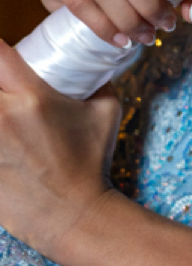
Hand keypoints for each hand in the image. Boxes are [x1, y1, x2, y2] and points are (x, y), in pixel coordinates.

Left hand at [0, 39, 121, 263]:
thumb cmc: (91, 161)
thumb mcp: (106, 110)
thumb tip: (94, 62)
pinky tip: (4, 139)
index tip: (3, 51)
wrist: (73, 213)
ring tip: (5, 112)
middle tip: (6, 85)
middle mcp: (1, 116)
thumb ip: (98, 79)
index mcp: (32, 98)